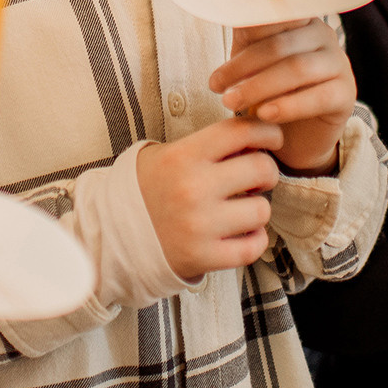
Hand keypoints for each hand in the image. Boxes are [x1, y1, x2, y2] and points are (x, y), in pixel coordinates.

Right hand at [137, 117, 282, 279]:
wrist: (115, 232)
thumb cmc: (151, 187)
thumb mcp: (170, 153)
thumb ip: (211, 144)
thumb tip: (257, 137)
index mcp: (184, 155)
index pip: (242, 131)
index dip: (267, 131)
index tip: (272, 139)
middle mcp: (193, 188)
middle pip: (262, 168)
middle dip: (266, 172)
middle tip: (256, 178)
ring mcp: (199, 225)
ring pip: (262, 210)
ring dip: (258, 208)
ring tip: (241, 208)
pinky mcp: (203, 256)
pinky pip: (253, 247)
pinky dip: (255, 240)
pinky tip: (242, 233)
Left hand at [210, 18, 353, 173]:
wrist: (296, 136)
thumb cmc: (270, 90)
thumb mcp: (251, 60)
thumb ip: (246, 35)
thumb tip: (226, 10)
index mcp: (300, 18)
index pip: (272, 16)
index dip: (242, 32)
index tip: (217, 50)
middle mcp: (323, 34)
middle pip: (279, 45)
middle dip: (242, 66)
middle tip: (216, 86)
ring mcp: (339, 63)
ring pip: (296, 69)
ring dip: (258, 87)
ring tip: (231, 102)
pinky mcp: (346, 93)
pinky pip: (317, 97)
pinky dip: (288, 106)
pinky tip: (264, 115)